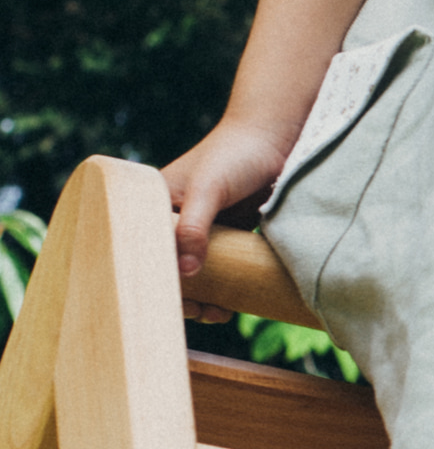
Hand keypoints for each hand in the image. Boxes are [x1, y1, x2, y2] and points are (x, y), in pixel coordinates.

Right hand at [162, 117, 289, 309]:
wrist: (276, 135)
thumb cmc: (235, 154)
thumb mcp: (208, 188)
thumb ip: (194, 226)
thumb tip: (186, 272)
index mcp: (155, 205)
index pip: (143, 252)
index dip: (153, 281)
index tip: (172, 305)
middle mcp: (174, 218)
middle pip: (168, 268)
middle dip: (183, 296)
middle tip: (203, 312)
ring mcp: (203, 228)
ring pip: (196, 273)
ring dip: (205, 296)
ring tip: (220, 313)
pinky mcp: (229, 233)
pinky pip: (221, 267)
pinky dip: (224, 287)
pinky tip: (233, 303)